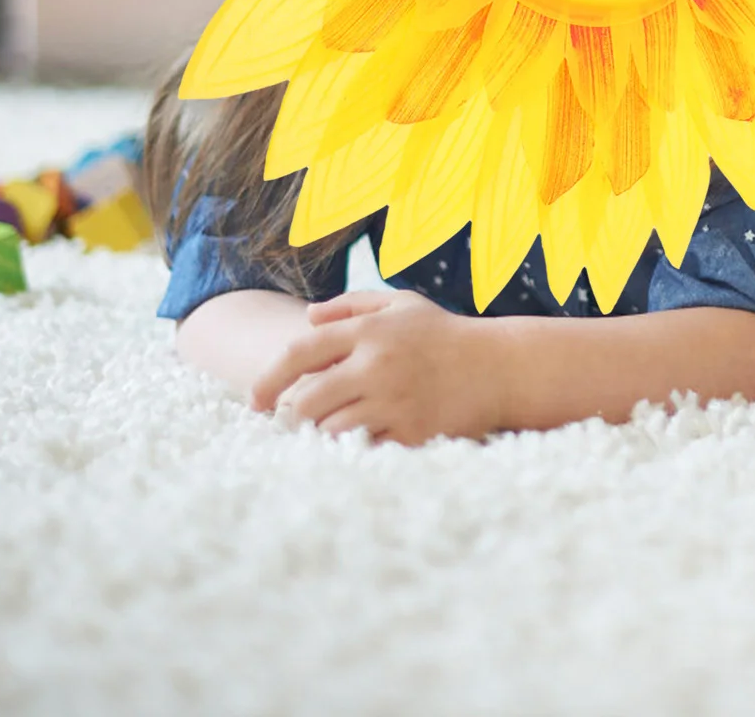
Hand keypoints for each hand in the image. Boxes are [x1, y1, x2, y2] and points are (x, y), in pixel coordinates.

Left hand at [248, 288, 501, 445]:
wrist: (499, 367)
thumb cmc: (446, 334)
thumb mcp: (403, 305)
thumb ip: (353, 306)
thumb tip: (308, 318)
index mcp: (371, 331)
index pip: (300, 351)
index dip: (269, 378)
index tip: (255, 400)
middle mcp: (378, 365)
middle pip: (306, 400)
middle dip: (289, 416)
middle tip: (287, 423)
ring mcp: (395, 401)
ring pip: (329, 429)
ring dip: (318, 434)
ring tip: (321, 432)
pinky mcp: (411, 433)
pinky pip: (361, 449)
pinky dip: (350, 450)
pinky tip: (352, 444)